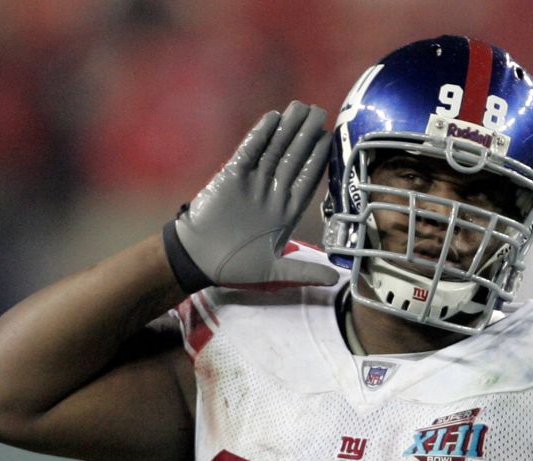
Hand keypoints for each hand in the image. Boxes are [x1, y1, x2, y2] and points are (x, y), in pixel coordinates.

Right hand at [165, 101, 338, 290]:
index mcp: (285, 211)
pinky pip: (249, 152)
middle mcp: (271, 192)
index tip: (330, 140)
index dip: (318, 159)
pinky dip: (259, 135)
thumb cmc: (234, 266)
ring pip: (274, 150)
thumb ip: (303, 272)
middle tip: (319, 111)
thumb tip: (334, 281)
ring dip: (287, 129)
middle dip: (306, 135)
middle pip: (293, 158)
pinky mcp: (231, 176)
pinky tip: (272, 118)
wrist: (198, 259)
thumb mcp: (274, 270)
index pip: (307, 180)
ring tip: (300, 107)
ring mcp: (252, 182)